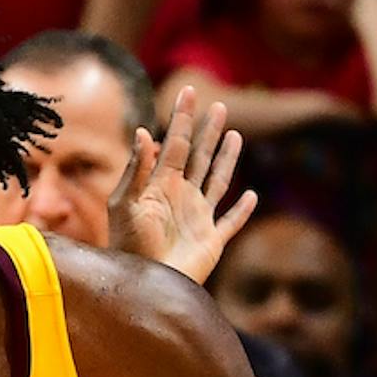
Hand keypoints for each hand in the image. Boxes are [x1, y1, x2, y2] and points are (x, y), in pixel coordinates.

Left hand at [105, 86, 258, 283]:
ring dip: (226, 159)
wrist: (142, 284)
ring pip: (217, 181)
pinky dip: (243, 210)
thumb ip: (136, 170)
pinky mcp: (211, 242)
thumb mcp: (125, 204)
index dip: (182, 118)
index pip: (175, 143)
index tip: (189, 91)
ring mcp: (197, 219)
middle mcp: (180, 197)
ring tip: (235, 136)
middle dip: (208, 132)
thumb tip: (144, 131)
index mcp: (160, 185)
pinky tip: (252, 196)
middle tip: (219, 106)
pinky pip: (231, 222)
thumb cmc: (128, 247)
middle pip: (199, 157)